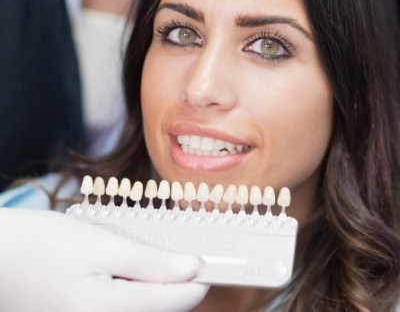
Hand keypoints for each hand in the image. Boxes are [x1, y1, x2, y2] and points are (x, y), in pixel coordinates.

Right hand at [0, 208, 208, 311]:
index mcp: (103, 311)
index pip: (176, 301)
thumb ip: (151, 262)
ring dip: (152, 292)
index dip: (198, 278)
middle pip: (161, 311)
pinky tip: (119, 278)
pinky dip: (132, 297)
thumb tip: (193, 269)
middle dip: (171, 284)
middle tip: (171, 255)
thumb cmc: (40, 245)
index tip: (210, 261)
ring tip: (135, 264)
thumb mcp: (102, 244)